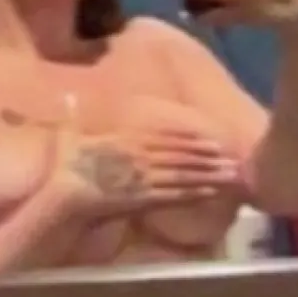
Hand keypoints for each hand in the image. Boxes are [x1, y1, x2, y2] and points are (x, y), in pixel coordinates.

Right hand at [46, 94, 240, 221]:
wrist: (64, 191)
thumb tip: (67, 97)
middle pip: (182, 155)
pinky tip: (210, 193)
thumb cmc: (65, 164)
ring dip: (208, 175)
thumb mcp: (70, 134)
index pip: (168, 137)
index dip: (193, 139)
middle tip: (233, 157)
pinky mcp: (142, 199)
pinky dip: (193, 194)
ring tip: (230, 175)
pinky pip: (172, 196)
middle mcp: (143, 156)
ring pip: (183, 175)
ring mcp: (145, 178)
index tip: (213, 139)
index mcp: (130, 138)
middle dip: (209, 157)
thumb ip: (75, 117)